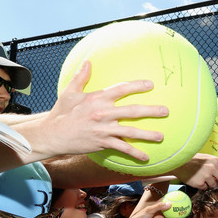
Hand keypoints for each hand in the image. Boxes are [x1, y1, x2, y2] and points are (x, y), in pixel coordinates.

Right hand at [30, 60, 167, 158]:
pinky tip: (145, 157)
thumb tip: (88, 61)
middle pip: (133, 111)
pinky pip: (122, 148)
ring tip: (161, 136)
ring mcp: (104, 129)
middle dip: (151, 110)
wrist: (52, 135)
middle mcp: (103, 113)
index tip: (151, 85)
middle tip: (166, 111)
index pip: (121, 89)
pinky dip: (134, 153)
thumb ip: (81, 77)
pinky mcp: (102, 143)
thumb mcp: (69, 92)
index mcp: (98, 98)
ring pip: (131, 131)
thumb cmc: (61, 113)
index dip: (137, 86)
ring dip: (148, 135)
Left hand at [114, 201, 178, 217]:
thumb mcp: (148, 210)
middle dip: (176, 210)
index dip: (171, 200)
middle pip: (170, 212)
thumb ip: (158, 207)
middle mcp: (160, 215)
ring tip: (180, 216)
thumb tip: (169, 203)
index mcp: (156, 209)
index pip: (165, 204)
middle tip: (182, 208)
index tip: (177, 197)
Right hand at [170, 153, 217, 188]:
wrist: (179, 162)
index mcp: (216, 161)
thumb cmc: (193, 160)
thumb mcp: (207, 158)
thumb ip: (216, 166)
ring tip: (202, 177)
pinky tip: (196, 179)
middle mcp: (213, 168)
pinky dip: (201, 185)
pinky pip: (204, 188)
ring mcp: (206, 176)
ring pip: (213, 185)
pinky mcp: (200, 183)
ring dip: (209, 184)